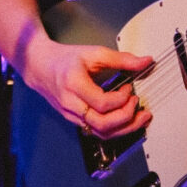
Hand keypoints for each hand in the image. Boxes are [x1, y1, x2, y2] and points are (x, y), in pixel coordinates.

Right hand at [28, 38, 153, 139]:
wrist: (41, 67)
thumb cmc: (66, 59)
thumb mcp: (94, 52)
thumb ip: (121, 58)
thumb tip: (145, 61)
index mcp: (74, 85)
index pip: (102, 103)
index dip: (122, 99)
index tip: (130, 88)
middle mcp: (71, 104)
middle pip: (102, 124)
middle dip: (126, 118)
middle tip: (138, 105)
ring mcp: (71, 115)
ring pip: (100, 133)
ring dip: (124, 129)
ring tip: (139, 118)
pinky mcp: (74, 121)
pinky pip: (96, 132)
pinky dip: (114, 129)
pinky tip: (126, 121)